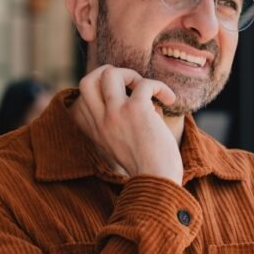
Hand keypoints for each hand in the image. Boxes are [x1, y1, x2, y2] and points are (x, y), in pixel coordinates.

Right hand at [72, 65, 182, 183]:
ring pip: (110, 73)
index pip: (83, 98)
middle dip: (109, 71)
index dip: (102, 89)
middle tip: (130, 83)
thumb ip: (125, 125)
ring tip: (148, 90)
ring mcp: (116, 113)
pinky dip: (160, 87)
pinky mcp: (136, 110)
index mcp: (97, 130)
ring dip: (132, 74)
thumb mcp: (125, 147)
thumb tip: (144, 99)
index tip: (124, 97)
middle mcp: (101, 120)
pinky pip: (145, 83)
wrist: (157, 182)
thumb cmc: (149, 168)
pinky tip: (170, 100)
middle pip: (87, 80)